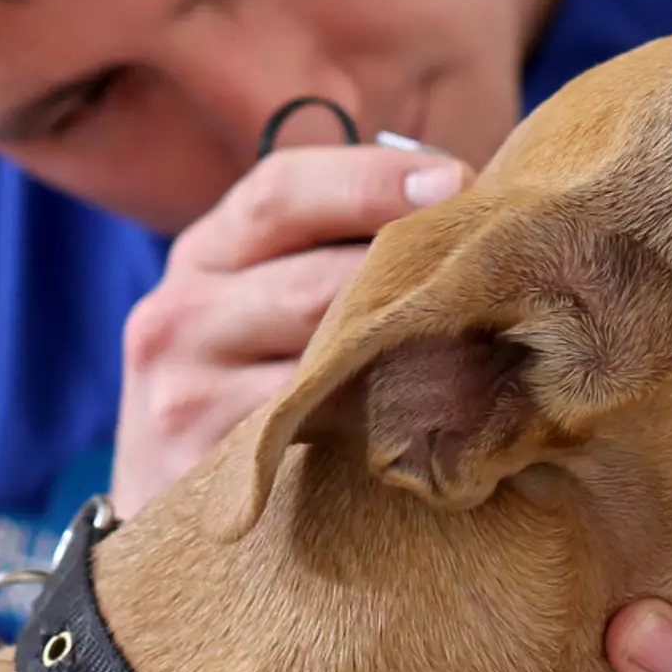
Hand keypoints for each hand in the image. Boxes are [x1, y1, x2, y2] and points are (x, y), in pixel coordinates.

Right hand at [111, 143, 468, 513]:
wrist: (166, 490)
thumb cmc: (253, 374)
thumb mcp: (267, 294)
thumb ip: (338, 246)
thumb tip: (461, 198)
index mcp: (202, 252)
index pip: (279, 192)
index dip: (371, 181)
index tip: (457, 180)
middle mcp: (178, 314)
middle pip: (317, 282)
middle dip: (415, 285)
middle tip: (504, 286)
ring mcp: (184, 395)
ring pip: (323, 365)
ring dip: (412, 362)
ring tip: (487, 357)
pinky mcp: (201, 466)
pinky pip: (312, 439)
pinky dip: (378, 429)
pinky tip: (433, 423)